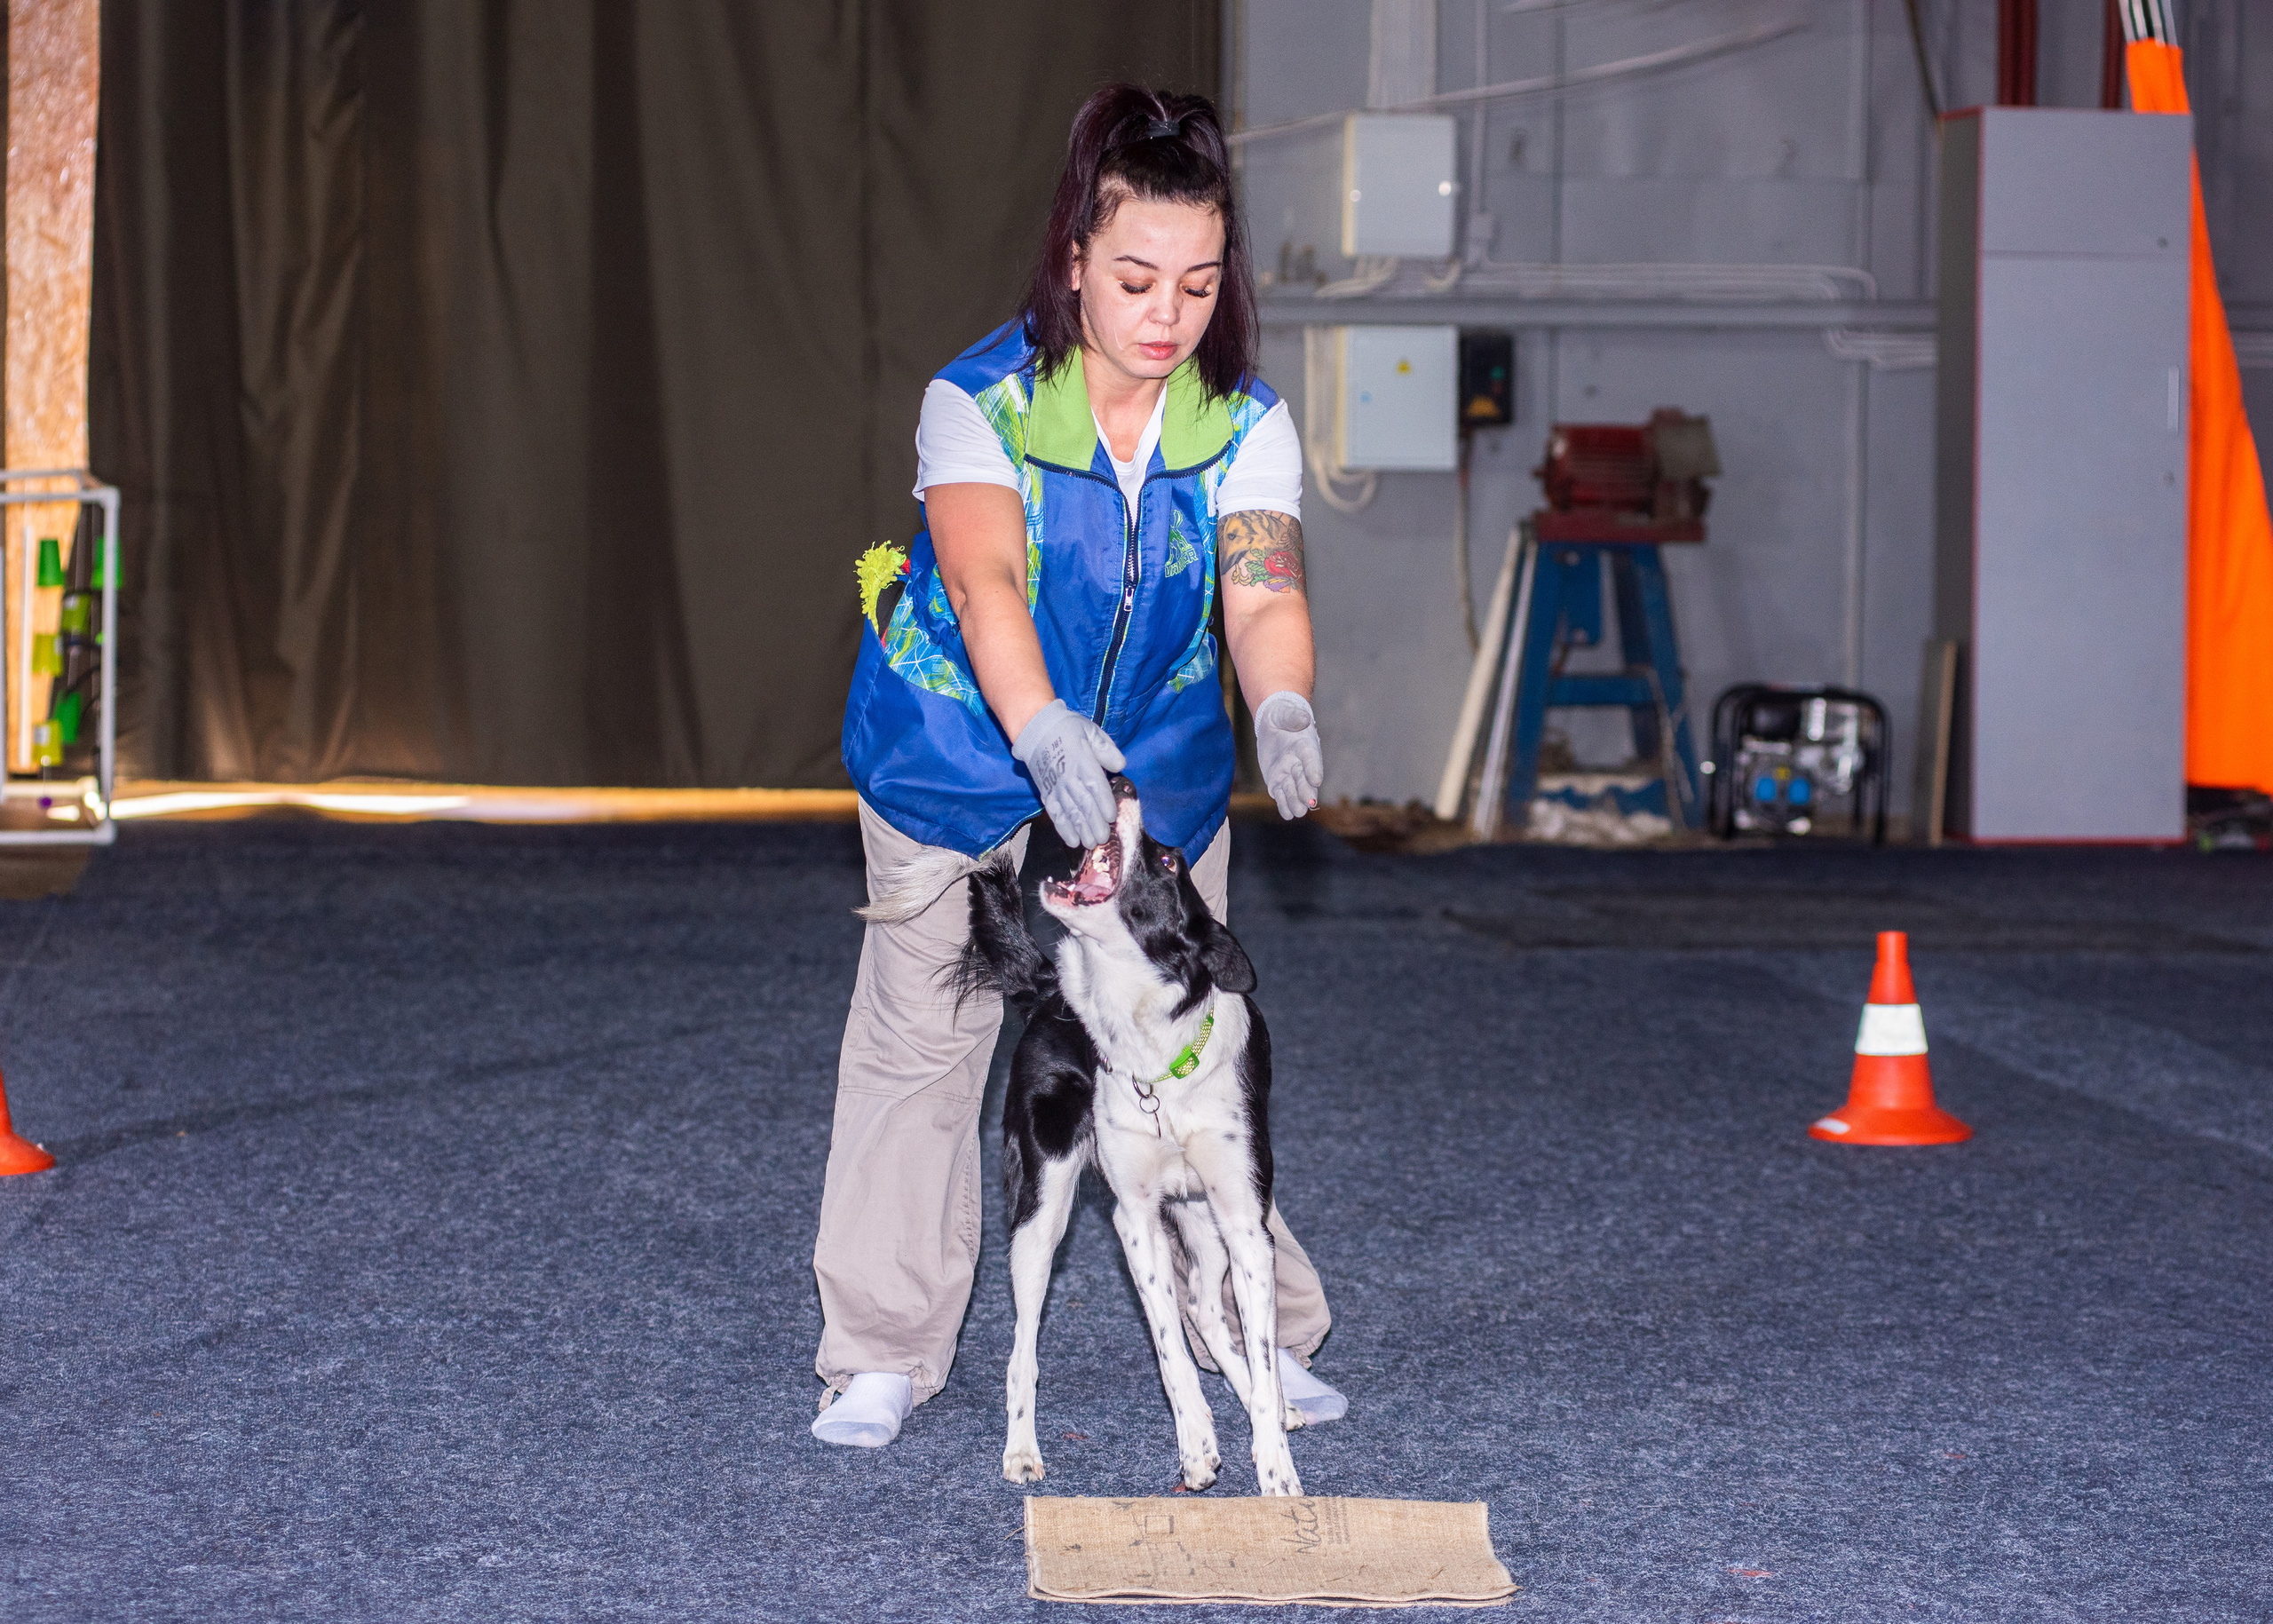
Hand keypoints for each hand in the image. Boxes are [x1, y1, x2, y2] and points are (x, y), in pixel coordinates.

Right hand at [1011, 699, 1125, 847]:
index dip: (1104, 803)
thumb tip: (1120, 765)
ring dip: (1081, 830)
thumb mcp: (1091, 731)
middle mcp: (1069, 778)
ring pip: (1070, 813)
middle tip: (1104, 838)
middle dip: (1094, 824)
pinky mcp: (1046, 793)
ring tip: (1090, 844)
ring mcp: (1056, 787)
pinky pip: (1055, 814)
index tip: (1111, 817)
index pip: (1095, 787)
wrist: (1035, 729)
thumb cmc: (1067, 729)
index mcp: (1082, 762)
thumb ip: (1106, 749)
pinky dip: (1063, 829)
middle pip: (1084, 805)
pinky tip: (1072, 841)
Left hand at [1253, 691, 1322, 818]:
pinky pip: (1281, 795)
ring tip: (1298, 812)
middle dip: (1307, 791)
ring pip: (1293, 791)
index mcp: (1306, 746)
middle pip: (1305, 780)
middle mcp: (1300, 764)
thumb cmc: (1283, 716)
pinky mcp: (1277, 781)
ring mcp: (1289, 774)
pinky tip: (1287, 814)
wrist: (1274, 724)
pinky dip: (1284, 805)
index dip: (1314, 769)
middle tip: (1310, 802)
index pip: (1311, 759)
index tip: (1316, 779)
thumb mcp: (1285, 713)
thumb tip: (1303, 718)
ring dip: (1296, 802)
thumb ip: (1294, 717)